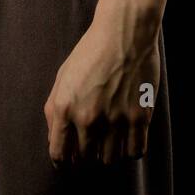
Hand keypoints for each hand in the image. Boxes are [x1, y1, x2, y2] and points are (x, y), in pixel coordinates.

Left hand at [43, 12, 159, 166]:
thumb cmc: (91, 52)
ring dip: (109, 153)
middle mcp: (89, 119)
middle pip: (86, 159)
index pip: (59, 154)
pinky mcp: (140, 119)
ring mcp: (116, 120)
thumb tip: (55, 140)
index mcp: (65, 108)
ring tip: (110, 138)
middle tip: (92, 143)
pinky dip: (131, 150)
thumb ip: (54, 110)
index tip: (68, 160)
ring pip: (111, 160)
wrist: (124, 33)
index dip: (62, 161)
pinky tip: (127, 137)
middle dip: (86, 155)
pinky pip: (135, 152)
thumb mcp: (62, 77)